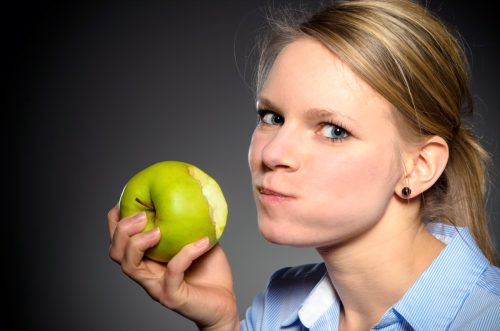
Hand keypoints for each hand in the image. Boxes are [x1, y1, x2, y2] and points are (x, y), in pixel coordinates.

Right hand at [107, 206, 239, 329]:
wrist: (225, 303)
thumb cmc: (211, 272)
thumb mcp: (198, 238)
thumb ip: (190, 221)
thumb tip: (192, 191)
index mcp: (148, 259)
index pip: (120, 241)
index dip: (115, 221)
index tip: (125, 200)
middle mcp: (147, 273)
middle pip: (116, 253)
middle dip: (122, 231)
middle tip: (141, 216)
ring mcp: (157, 287)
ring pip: (130, 267)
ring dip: (138, 244)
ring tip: (157, 230)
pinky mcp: (172, 297)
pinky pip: (172, 273)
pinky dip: (185, 254)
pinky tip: (201, 242)